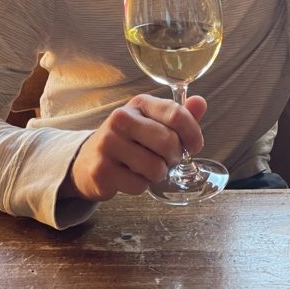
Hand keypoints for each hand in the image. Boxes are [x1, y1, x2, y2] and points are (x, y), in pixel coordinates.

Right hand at [62, 94, 206, 201]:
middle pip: (168, 142)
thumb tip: (200, 102)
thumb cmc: (130, 140)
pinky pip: (139, 185)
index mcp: (140, 103)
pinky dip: (141, 186)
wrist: (88, 160)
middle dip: (174, 157)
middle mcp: (121, 118)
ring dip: (157, 174)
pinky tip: (130, 176)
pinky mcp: (101, 170)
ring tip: (146, 167)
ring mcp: (108, 143)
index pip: (176, 114)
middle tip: (166, 160)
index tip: (194, 146)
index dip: (192, 134)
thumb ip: (180, 115)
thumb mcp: (153, 122)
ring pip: (156, 167)